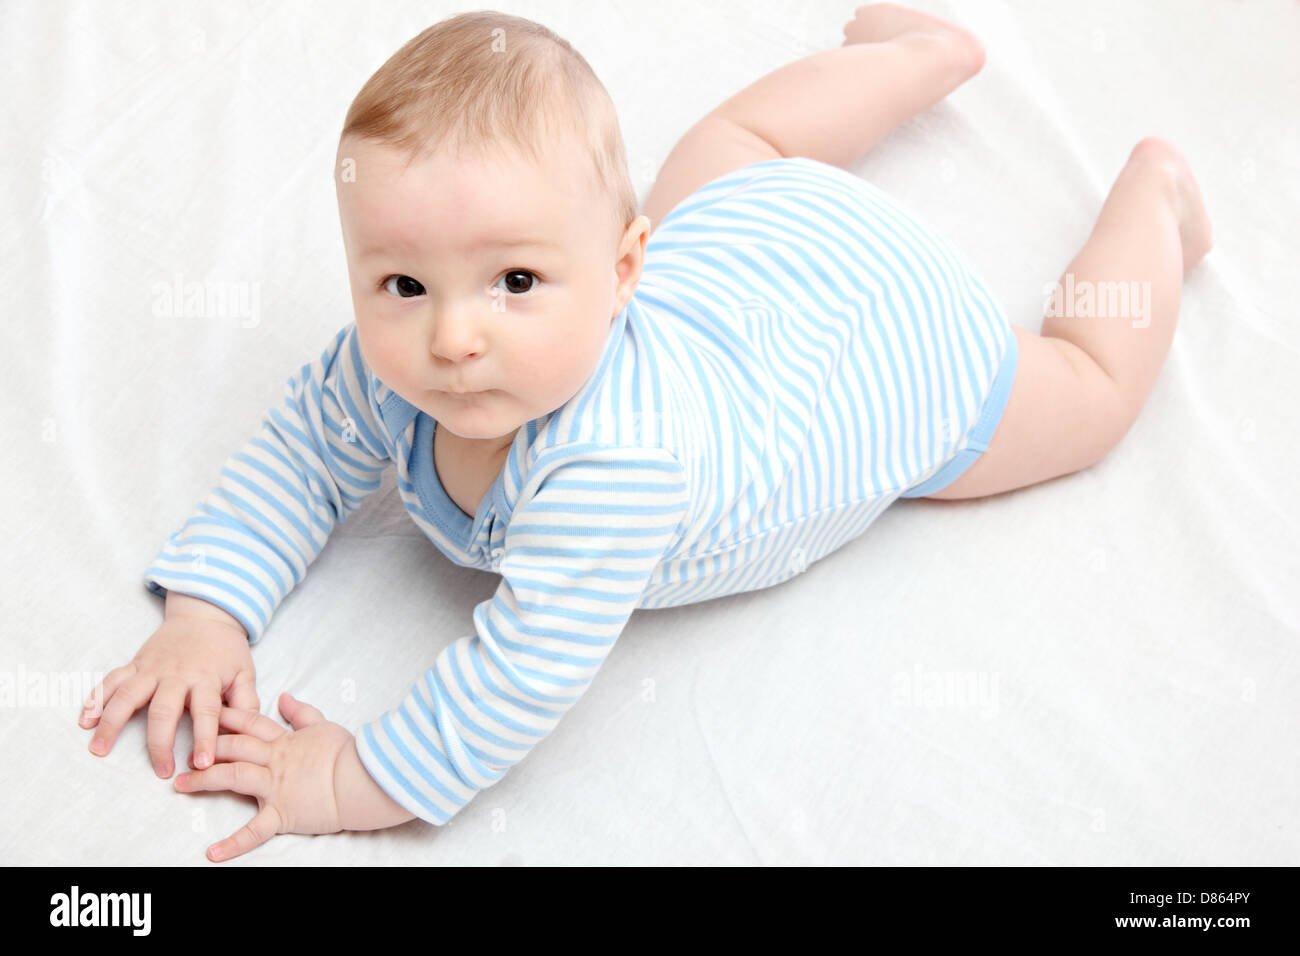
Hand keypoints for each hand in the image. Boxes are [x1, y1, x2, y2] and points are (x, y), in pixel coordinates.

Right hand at [79, 607, 257, 777]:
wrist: (205, 615)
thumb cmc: (226, 650)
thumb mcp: (245, 672)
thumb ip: (246, 702)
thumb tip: (250, 733)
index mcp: (206, 678)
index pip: (207, 712)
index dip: (204, 738)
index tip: (202, 764)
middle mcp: (176, 674)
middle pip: (163, 711)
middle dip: (160, 744)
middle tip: (161, 771)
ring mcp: (151, 668)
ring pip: (127, 696)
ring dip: (111, 723)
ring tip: (100, 749)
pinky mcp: (135, 663)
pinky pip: (111, 681)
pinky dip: (95, 699)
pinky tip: (85, 721)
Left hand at [174, 693, 352, 861]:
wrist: (364, 778)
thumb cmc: (348, 753)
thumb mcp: (323, 725)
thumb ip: (301, 712)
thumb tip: (284, 696)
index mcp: (284, 741)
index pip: (250, 723)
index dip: (227, 716)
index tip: (207, 712)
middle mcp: (274, 761)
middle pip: (233, 747)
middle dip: (204, 746)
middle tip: (182, 751)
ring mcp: (276, 787)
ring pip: (233, 777)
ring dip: (203, 781)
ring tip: (179, 785)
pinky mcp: (283, 814)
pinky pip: (255, 831)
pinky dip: (234, 844)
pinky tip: (213, 853)